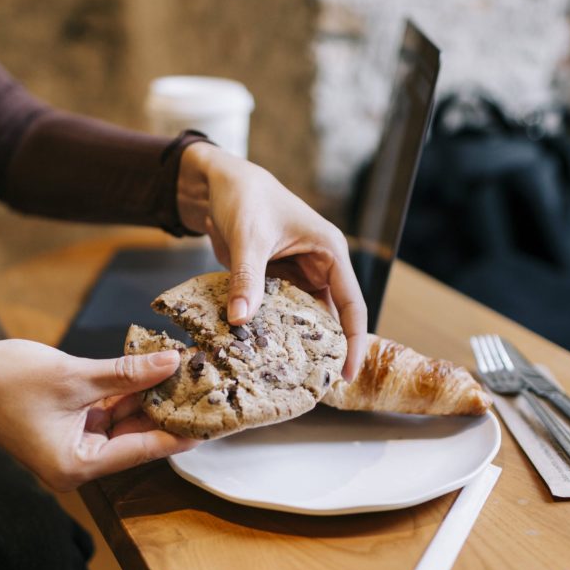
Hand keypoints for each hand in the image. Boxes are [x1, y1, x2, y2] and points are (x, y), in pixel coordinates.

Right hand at [0, 336, 197, 491]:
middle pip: (135, 441)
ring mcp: (72, 446)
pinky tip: (155, 375)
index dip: (179, 434)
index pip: (140, 451)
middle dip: (167, 414)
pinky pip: (107, 415)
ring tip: (187, 379)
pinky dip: (128, 397)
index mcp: (75, 466)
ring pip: (124, 426)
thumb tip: (172, 363)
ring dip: (149, 402)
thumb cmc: (8, 379)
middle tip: (206, 394)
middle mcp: (76, 465)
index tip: (213, 424)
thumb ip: (127, 374)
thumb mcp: (76, 376)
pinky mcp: (68, 428)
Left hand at [177, 144, 367, 380]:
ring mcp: (298, 274)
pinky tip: (265, 355)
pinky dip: (274, 331)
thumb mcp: (248, 238)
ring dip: (298, 343)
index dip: (354, 341)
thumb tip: (241, 320)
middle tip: (316, 386)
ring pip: (306, 317)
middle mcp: (320, 266)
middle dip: (326, 349)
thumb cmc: (243, 198)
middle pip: (332, 316)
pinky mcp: (276, 280)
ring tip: (291, 378)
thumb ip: (247, 278)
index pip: (353, 304)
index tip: (345, 374)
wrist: (215, 183)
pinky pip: (281, 312)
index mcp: (330, 252)